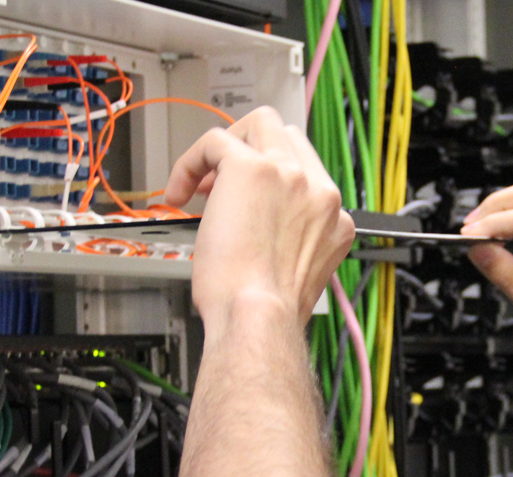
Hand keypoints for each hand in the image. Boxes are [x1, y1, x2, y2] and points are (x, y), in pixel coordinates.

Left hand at [164, 107, 355, 332]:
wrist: (259, 315)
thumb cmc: (269, 309)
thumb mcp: (298, 270)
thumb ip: (291, 237)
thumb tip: (259, 225)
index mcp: (334, 218)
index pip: (307, 174)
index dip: (272, 182)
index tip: (248, 204)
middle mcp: (318, 191)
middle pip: (288, 138)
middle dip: (253, 154)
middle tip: (223, 186)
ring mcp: (289, 176)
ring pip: (258, 124)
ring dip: (229, 148)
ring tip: (203, 183)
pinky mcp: (252, 169)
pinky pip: (214, 141)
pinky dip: (190, 162)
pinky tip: (179, 192)